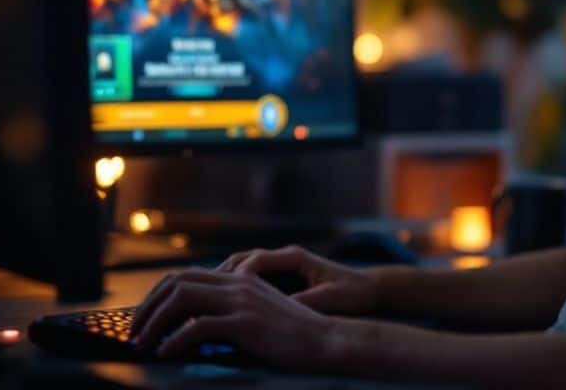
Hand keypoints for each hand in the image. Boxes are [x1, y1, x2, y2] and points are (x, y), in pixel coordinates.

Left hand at [129, 267, 343, 368]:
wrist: (327, 341)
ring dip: (154, 322)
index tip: (143, 319)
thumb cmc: (293, 336)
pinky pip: (199, 327)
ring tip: (143, 343)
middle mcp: (237, 284)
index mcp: (238, 280)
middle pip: (176, 282)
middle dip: (147, 307)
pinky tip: (166, 353)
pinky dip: (175, 340)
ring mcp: (242, 301)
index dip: (157, 295)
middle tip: (133, 332)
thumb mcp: (257, 316)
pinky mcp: (247, 322)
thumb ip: (227, 314)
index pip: (184, 276)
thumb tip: (188, 330)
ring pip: (182, 299)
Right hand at [217, 245, 383, 315]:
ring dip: (222, 282)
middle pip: (242, 260)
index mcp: (295, 257)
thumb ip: (305, 301)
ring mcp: (281, 265)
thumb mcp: (330, 299)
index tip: (220, 293)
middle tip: (197, 294)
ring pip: (242, 269)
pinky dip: (234, 289)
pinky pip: (250, 279)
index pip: (255, 260)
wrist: (369, 289)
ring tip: (202, 302)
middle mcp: (284, 257)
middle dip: (219, 276)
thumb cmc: (352, 293)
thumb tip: (281, 308)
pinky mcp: (281, 278)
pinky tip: (221, 307)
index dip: (235, 276)